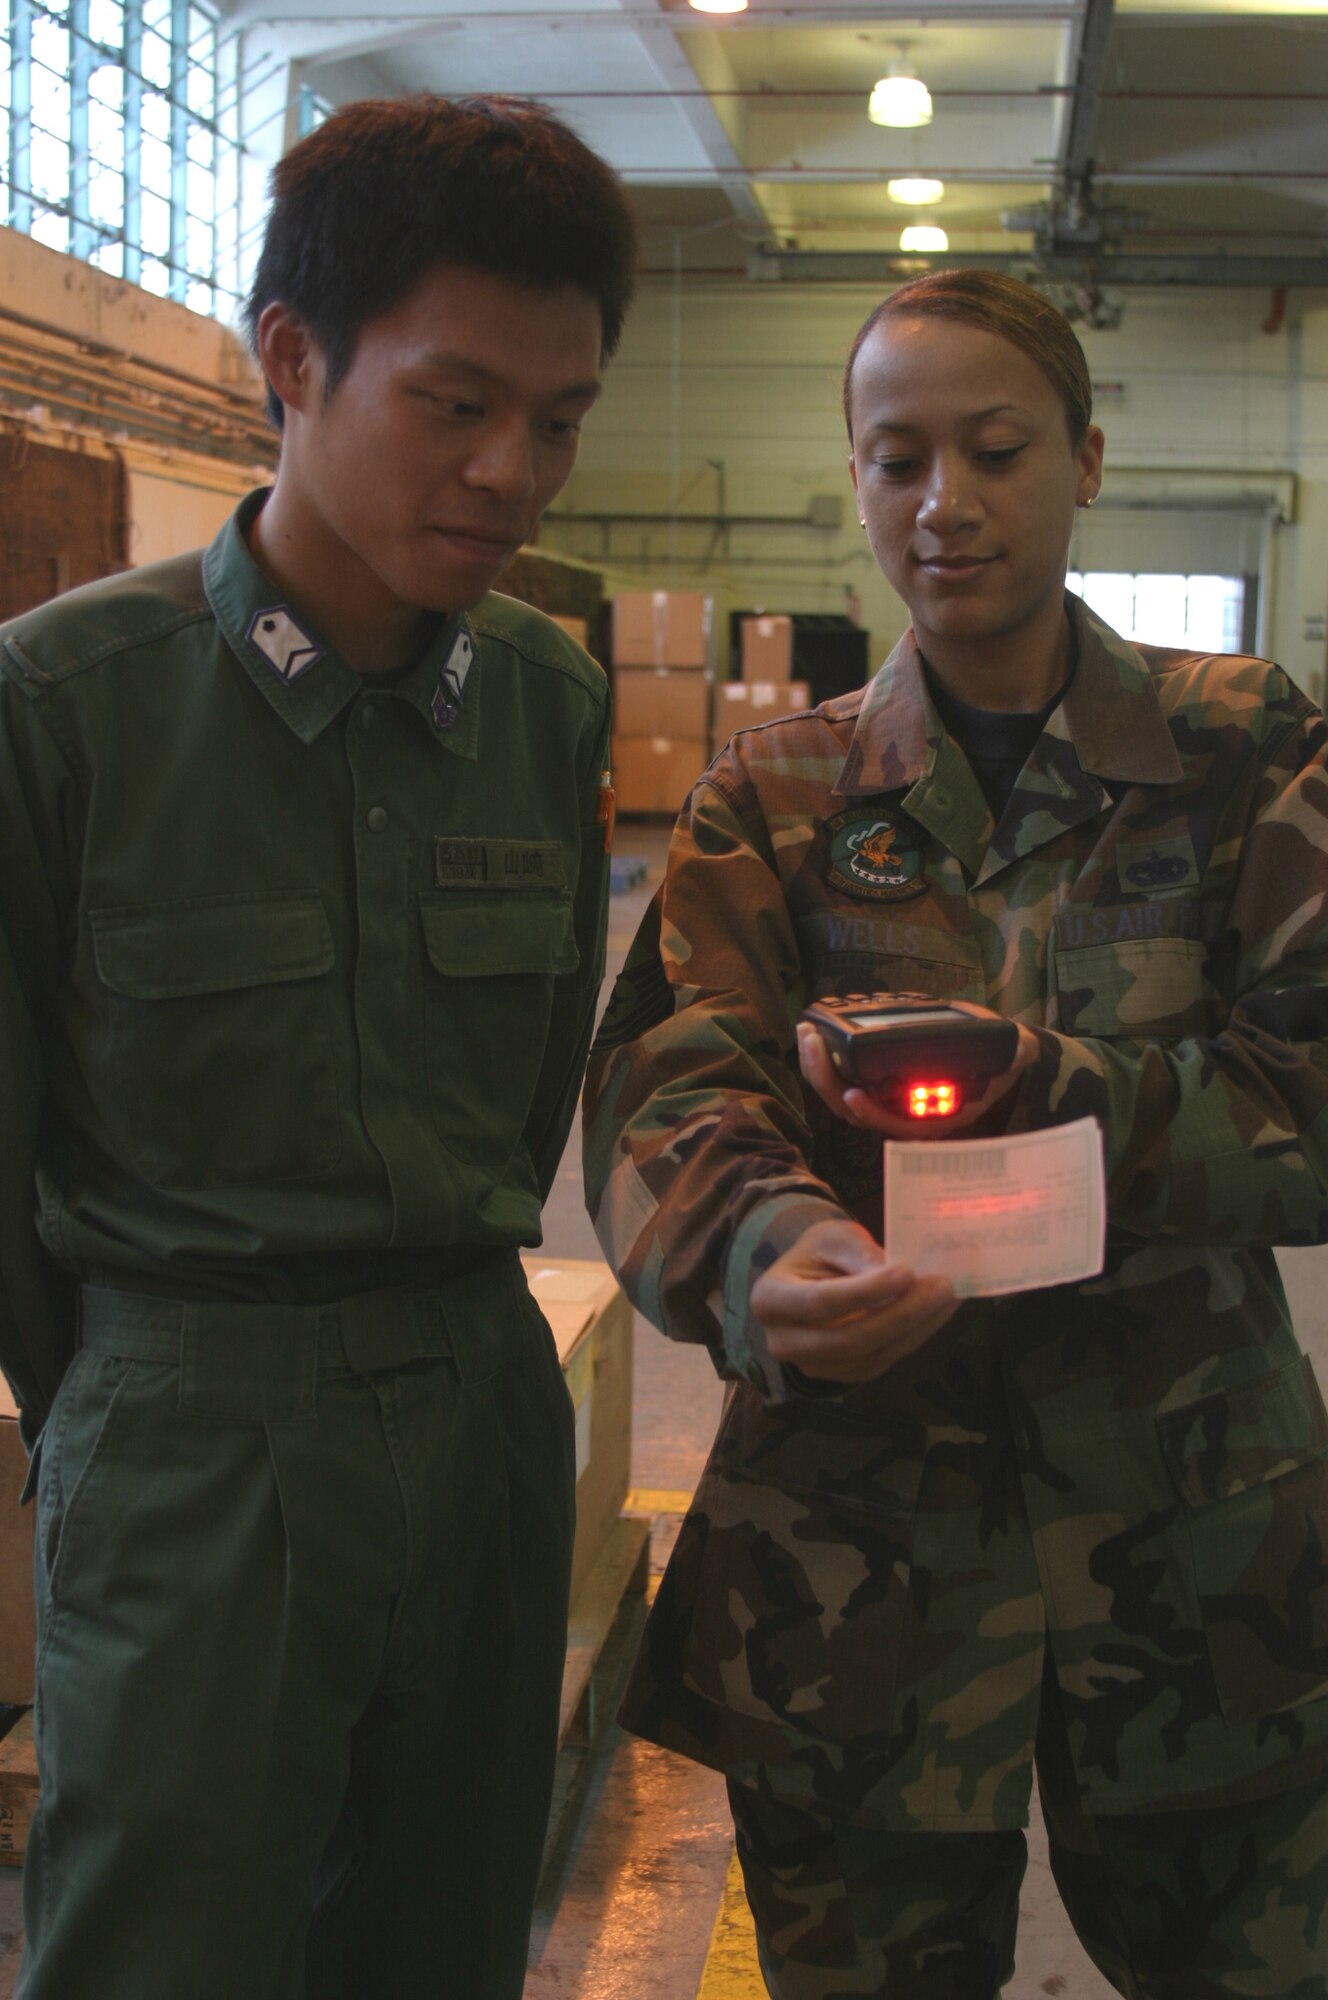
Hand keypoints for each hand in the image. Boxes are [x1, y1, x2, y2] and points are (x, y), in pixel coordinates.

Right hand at [750, 1217, 957, 1384]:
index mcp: (770, 1299)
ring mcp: (813, 1365)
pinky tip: (936, 1313)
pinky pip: (883, 1361)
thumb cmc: (819, 1254)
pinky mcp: (842, 1374)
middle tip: (941, 1287)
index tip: (907, 1272)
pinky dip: (914, 1337)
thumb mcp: (832, 1238)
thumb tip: (896, 1274)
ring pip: (871, 1355)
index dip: (866, 1291)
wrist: (810, 1280)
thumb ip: (859, 1254)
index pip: (821, 1302)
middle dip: (901, 1315)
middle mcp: (784, 1341)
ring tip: (947, 1297)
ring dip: (916, 1328)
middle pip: (849, 1338)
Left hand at [796, 1002, 1038, 1140]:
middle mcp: (906, 1113)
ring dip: (818, 1068)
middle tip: (811, 1041)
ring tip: (806, 1033)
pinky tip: (815, 1035)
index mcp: (935, 1116)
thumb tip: (1017, 1047)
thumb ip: (1011, 1053)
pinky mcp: (877, 1080)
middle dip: (826, 1078)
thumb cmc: (1000, 1057)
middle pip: (855, 1110)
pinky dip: (826, 1060)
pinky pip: (843, 1076)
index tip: (853, 1093)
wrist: (998, 1056)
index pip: (897, 1123)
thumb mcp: (1009, 1054)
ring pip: (841, 1096)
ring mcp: (888, 1098)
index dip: (872, 1113)